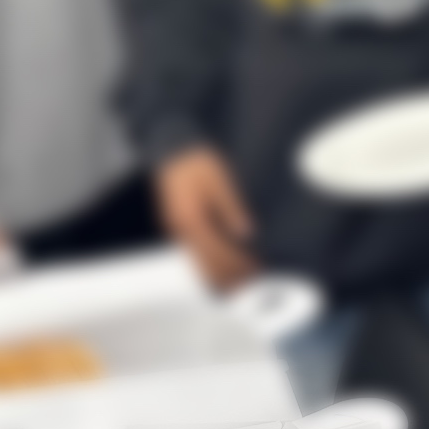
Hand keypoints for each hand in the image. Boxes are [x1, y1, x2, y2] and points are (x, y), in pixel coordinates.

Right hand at [156, 147, 259, 290]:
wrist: (171, 148)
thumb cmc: (198, 161)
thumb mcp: (220, 178)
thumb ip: (232, 206)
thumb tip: (246, 233)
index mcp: (191, 219)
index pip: (217, 254)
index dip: (238, 266)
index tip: (257, 270)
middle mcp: (181, 230)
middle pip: (206, 267)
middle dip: (230, 277)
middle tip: (253, 280)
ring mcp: (177, 231)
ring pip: (198, 265)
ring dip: (220, 274)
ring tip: (243, 278)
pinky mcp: (179, 228)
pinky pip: (195, 255)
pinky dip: (212, 263)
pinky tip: (226, 262)